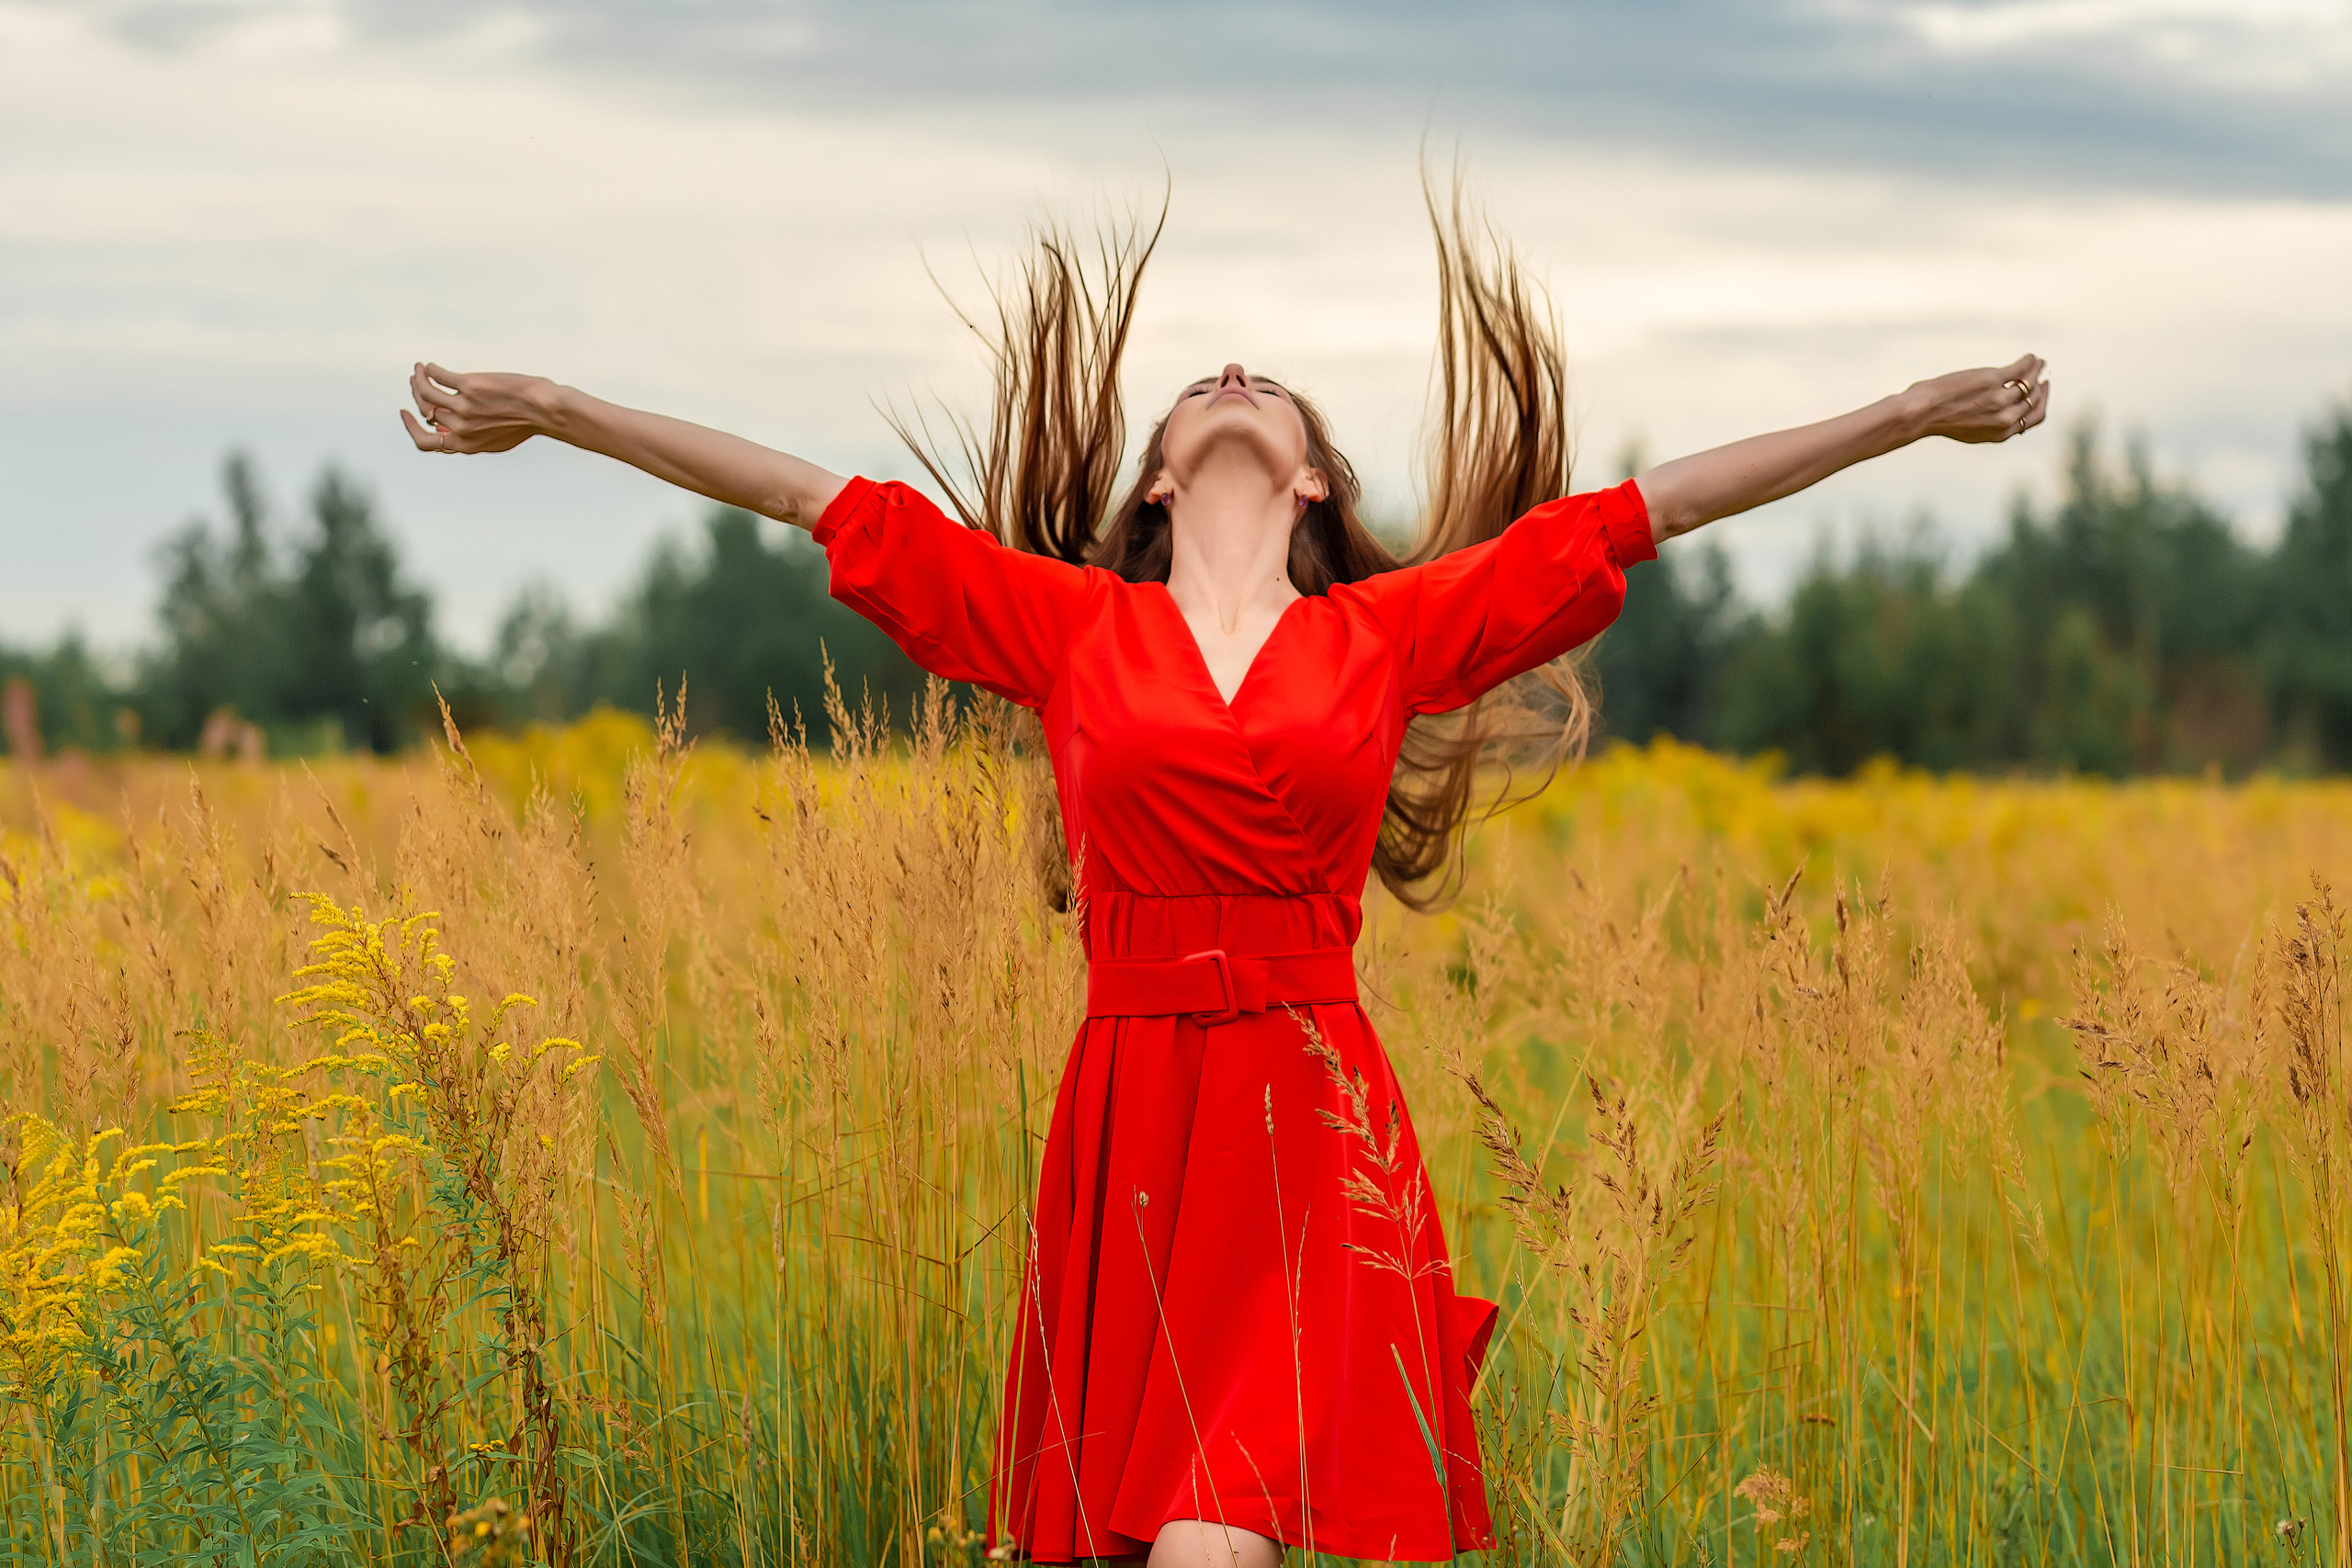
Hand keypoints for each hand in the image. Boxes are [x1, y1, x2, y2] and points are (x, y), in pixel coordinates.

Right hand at [401, 362, 556, 453]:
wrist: (546, 410)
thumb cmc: (526, 423)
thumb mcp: (497, 440)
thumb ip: (473, 438)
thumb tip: (449, 429)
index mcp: (466, 445)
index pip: (425, 443)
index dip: (411, 427)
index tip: (405, 412)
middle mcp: (461, 428)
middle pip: (425, 411)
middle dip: (417, 394)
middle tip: (417, 381)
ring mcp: (464, 407)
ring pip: (426, 392)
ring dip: (418, 378)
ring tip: (419, 369)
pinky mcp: (471, 386)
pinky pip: (440, 376)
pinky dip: (431, 370)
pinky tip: (431, 366)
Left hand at [1905, 353, 2050, 445]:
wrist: (1920, 413)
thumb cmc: (1938, 419)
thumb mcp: (1970, 429)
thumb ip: (1990, 424)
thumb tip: (2003, 413)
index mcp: (2000, 434)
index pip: (2034, 418)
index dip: (2041, 403)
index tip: (2042, 390)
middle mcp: (2004, 419)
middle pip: (2035, 400)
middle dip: (2042, 386)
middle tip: (2041, 373)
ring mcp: (2000, 399)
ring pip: (2030, 382)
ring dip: (2036, 369)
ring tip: (2036, 361)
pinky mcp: (1992, 380)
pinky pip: (2020, 368)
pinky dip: (2029, 361)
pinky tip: (2029, 357)